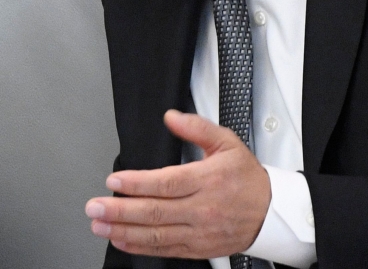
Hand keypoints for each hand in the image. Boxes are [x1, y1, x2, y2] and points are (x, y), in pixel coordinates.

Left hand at [85, 109, 269, 258]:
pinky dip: (140, 246)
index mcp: (208, 180)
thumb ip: (197, 127)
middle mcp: (202, 208)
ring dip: (124, 230)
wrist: (273, 213)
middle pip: (156, 211)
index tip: (114, 181)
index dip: (137, 184)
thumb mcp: (227, 143)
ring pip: (157, 234)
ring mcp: (199, 231)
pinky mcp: (198, 247)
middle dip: (120, 210)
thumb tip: (171, 117)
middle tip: (95, 207)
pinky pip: (165, 249)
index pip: (166, 183)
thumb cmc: (247, 178)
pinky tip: (121, 240)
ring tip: (100, 225)